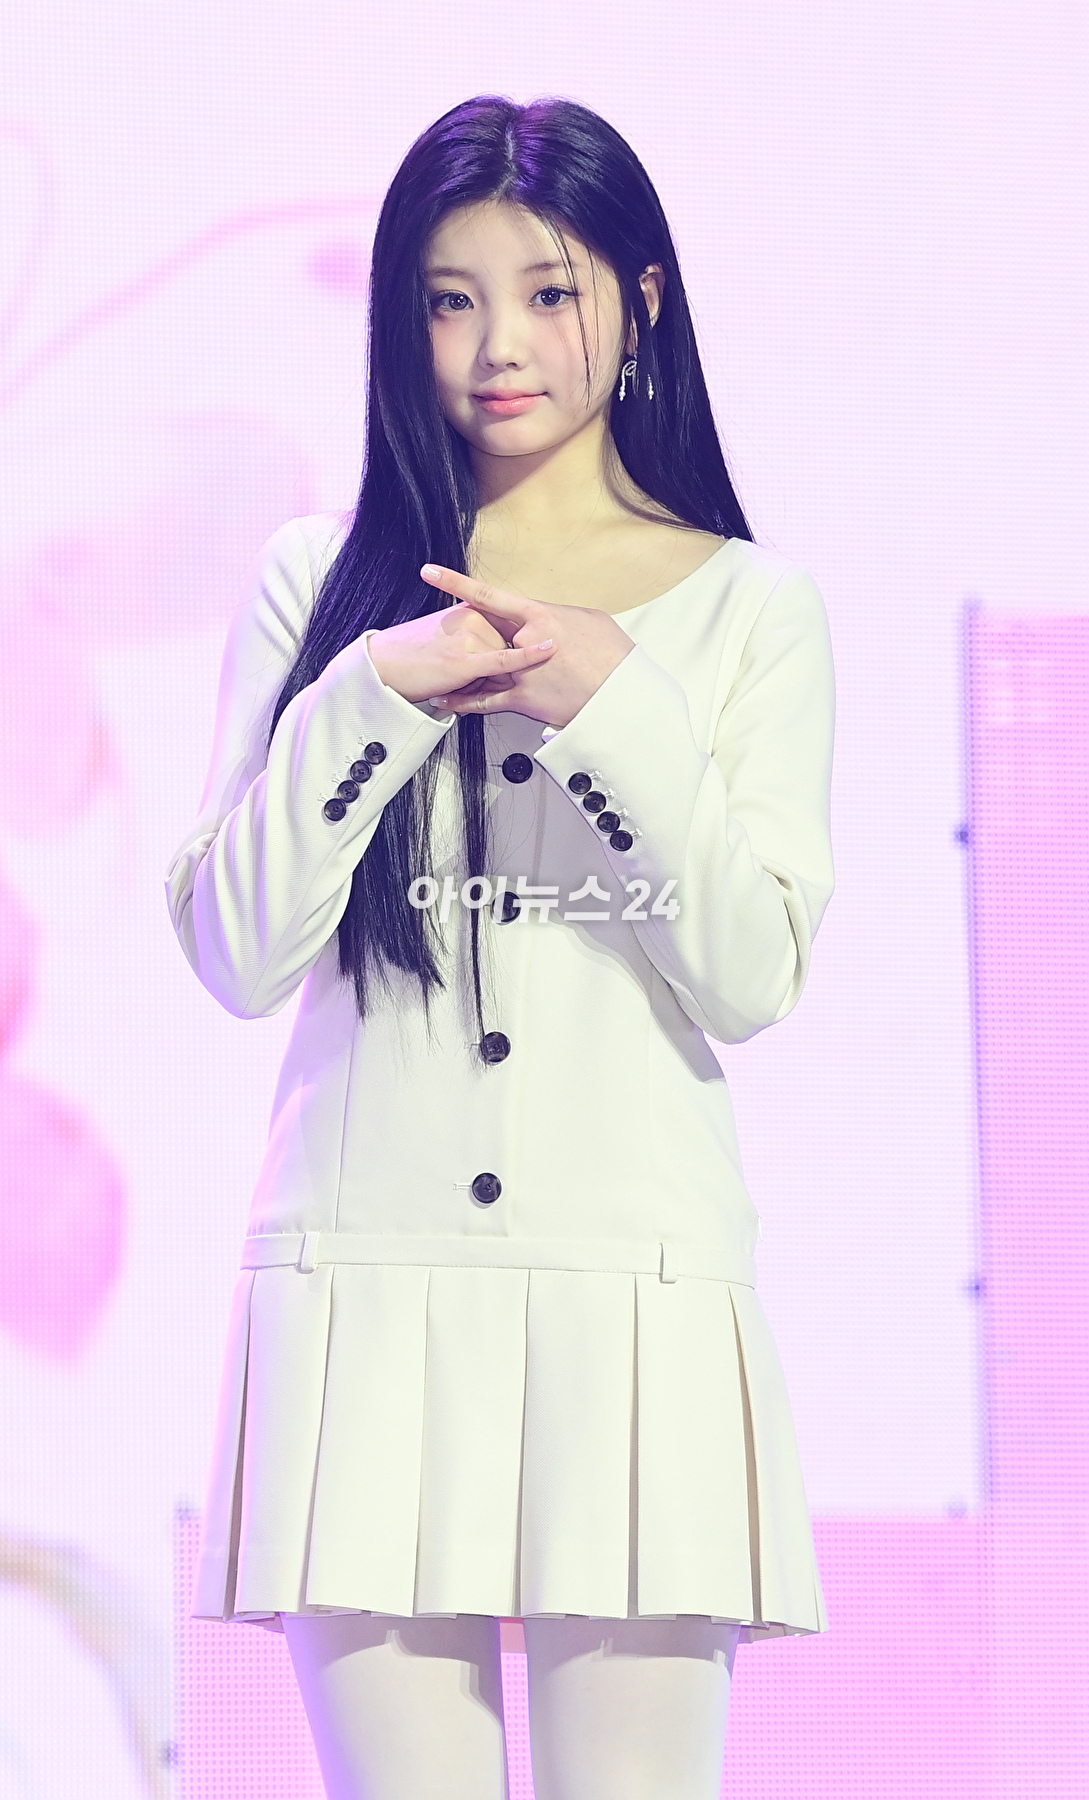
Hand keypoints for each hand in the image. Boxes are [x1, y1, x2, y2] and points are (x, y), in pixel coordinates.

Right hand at [367, 599, 555, 703]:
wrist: (384, 666)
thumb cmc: (411, 656)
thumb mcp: (447, 636)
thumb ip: (474, 637)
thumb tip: (493, 649)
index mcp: (469, 610)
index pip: (506, 626)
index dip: (517, 644)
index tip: (530, 650)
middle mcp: (473, 618)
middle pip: (510, 644)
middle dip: (504, 669)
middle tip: (474, 681)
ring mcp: (472, 637)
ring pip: (507, 660)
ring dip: (499, 681)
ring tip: (463, 686)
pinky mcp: (468, 659)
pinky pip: (505, 659)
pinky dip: (529, 656)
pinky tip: (548, 652)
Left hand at [419, 565, 634, 727]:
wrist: (621, 695)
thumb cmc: (612, 656)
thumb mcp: (589, 620)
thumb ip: (559, 616)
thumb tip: (548, 618)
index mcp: (539, 617)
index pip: (488, 595)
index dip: (456, 583)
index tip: (431, 573)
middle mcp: (525, 643)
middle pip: (484, 633)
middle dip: (476, 636)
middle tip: (456, 631)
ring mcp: (521, 672)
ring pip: (482, 667)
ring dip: (464, 668)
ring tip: (442, 668)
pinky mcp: (522, 700)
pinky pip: (485, 701)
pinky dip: (464, 702)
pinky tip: (447, 699)